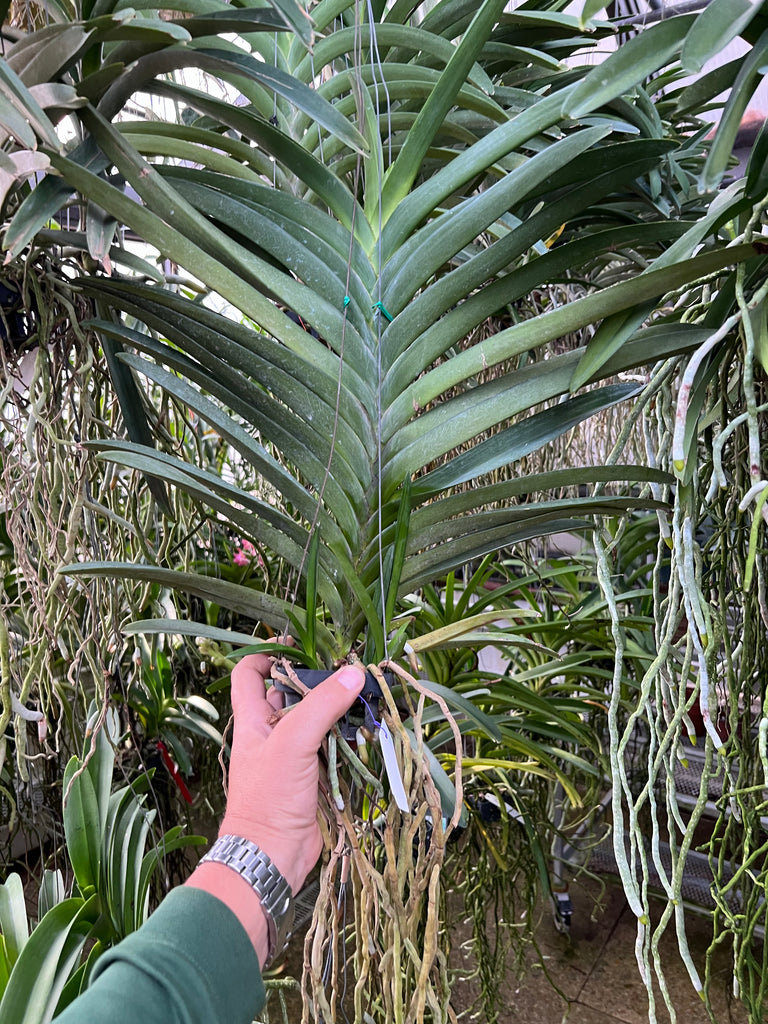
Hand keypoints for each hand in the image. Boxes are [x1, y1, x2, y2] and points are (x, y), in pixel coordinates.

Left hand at [218, 653, 364, 893]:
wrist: (272, 855)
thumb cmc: (268, 796)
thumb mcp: (292, 742)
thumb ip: (322, 705)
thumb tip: (353, 673)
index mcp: (252, 719)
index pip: (249, 673)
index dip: (267, 653)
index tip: (298, 644)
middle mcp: (270, 732)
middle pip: (290, 692)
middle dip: (316, 678)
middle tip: (346, 666)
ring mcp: (291, 754)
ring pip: (315, 718)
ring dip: (336, 706)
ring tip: (364, 691)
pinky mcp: (312, 774)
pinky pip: (331, 745)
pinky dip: (347, 734)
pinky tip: (366, 727)